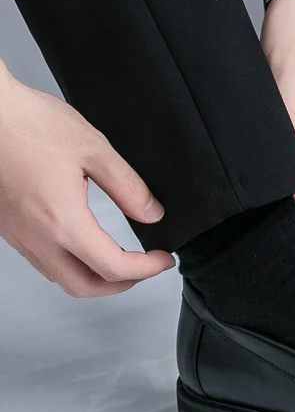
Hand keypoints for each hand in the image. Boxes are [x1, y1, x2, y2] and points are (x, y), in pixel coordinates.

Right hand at [0, 61, 174, 296]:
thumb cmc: (27, 124)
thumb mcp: (94, 150)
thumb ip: (128, 188)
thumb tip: (151, 213)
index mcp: (62, 222)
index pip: (113, 267)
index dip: (147, 269)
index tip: (163, 260)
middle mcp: (35, 237)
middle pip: (83, 287)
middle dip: (121, 285)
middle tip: (145, 269)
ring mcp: (17, 235)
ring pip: (59, 277)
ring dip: (93, 277)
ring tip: (119, 261)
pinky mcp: (6, 227)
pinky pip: (41, 261)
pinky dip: (69, 264)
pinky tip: (82, 245)